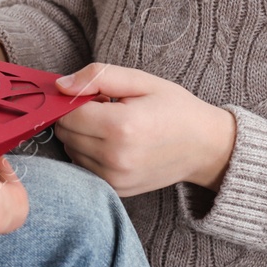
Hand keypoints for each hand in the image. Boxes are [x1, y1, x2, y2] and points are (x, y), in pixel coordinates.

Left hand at [54, 63, 237, 197]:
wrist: (205, 147)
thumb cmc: (175, 108)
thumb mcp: (141, 80)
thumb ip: (97, 77)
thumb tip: (61, 85)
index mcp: (121, 126)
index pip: (66, 114)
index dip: (73, 99)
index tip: (93, 94)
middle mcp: (115, 157)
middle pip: (65, 133)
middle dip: (75, 116)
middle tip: (104, 107)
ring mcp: (116, 178)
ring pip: (71, 150)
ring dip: (81, 135)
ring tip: (112, 125)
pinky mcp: (117, 190)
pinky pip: (84, 167)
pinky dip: (89, 153)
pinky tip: (113, 143)